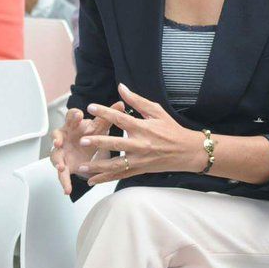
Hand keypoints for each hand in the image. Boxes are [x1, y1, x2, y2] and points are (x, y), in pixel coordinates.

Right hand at [49, 102, 121, 194]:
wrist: (83, 147)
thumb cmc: (89, 133)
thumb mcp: (99, 126)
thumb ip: (108, 116)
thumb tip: (121, 104)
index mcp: (73, 125)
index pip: (71, 117)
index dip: (73, 115)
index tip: (78, 114)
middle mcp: (64, 136)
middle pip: (57, 135)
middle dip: (56, 138)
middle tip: (58, 141)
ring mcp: (61, 151)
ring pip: (55, 155)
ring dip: (57, 161)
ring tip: (61, 167)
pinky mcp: (63, 164)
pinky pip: (61, 174)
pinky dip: (64, 181)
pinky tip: (67, 189)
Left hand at [75, 84, 200, 185]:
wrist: (186, 151)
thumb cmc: (171, 129)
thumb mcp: (156, 111)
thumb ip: (137, 100)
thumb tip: (121, 87)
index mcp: (143, 128)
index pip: (121, 118)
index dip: (105, 112)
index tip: (91, 107)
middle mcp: (140, 145)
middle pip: (116, 144)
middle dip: (98, 142)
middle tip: (82, 141)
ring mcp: (140, 160)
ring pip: (116, 165)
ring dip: (98, 166)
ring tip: (82, 167)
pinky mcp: (140, 170)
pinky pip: (120, 175)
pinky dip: (106, 178)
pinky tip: (92, 180)